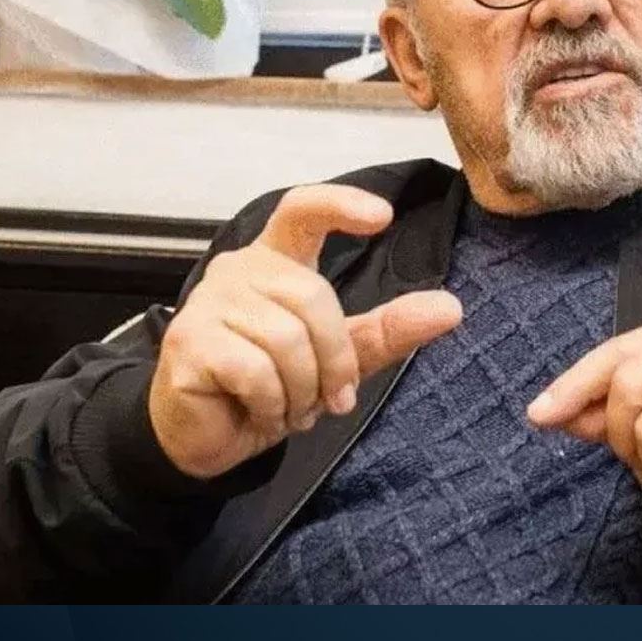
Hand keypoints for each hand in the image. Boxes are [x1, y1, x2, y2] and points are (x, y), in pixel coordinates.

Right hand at [149, 184, 462, 479]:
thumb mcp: (338, 357)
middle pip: (313, 297)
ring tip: (290, 408)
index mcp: (275, 260)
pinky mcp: (189, 343)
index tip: (383, 216)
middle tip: (330, 400)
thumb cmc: (268, 385)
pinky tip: (262, 412)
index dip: (340, 205)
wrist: (206, 435)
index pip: (302, 210)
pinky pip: (256, 371)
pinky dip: (272, 404)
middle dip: (334, 360)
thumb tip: (452, 308)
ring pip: (287, 339)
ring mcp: (209, 303)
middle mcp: (238, 270)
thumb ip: (388, 329)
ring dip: (302, 391)